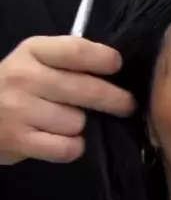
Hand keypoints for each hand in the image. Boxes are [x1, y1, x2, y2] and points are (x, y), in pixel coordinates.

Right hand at [0, 36, 134, 164]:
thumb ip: (66, 61)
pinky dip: (72, 147)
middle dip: (114, 99)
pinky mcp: (20, 141)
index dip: (102, 58)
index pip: (75, 51)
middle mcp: (25, 77)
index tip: (118, 66)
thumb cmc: (14, 88)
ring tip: (65, 123)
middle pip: (85, 89)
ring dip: (80, 126)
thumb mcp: (32, 61)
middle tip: (126, 105)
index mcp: (32, 52)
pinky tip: (63, 142)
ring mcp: (21, 110)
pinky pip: (68, 147)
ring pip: (78, 122)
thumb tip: (114, 70)